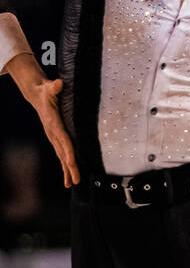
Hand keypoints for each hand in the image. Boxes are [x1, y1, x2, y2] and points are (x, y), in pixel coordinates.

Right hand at [14, 64, 79, 187]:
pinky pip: (61, 153)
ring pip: (61, 156)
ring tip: (71, 184)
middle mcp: (52, 133)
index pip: (63, 140)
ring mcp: (53, 137)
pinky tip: (69, 176)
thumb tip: (58, 84)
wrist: (37, 95)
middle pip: (63, 153)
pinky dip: (66, 164)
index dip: (68, 151)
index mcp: (53, 124)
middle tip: (75, 181)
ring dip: (67, 170)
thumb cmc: (46, 91)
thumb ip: (54, 87)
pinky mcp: (55, 137)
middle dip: (69, 167)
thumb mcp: (50, 88)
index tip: (73, 162)